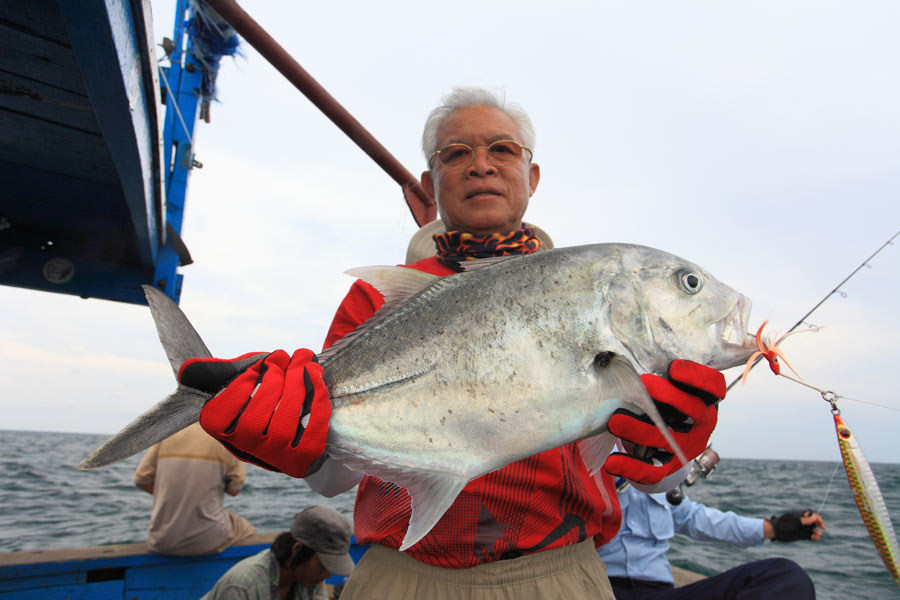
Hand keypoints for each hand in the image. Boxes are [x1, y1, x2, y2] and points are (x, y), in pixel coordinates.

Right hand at [179, 349, 330, 477]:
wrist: (298, 428)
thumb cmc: (265, 397)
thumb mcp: (243, 382)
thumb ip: (220, 373)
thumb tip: (186, 371)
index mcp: (223, 431)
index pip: (220, 415)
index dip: (242, 385)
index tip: (260, 364)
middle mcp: (246, 450)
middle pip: (254, 419)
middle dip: (273, 380)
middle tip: (284, 356)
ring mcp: (276, 458)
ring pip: (283, 424)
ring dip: (296, 385)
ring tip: (303, 360)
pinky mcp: (304, 458)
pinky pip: (312, 432)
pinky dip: (317, 400)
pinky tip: (316, 377)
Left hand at [604, 360, 723, 483]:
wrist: (661, 442)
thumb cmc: (662, 402)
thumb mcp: (666, 386)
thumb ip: (656, 373)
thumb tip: (621, 357)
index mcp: (705, 400)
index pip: (712, 387)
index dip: (696, 377)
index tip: (673, 368)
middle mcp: (701, 424)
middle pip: (692, 410)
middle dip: (668, 397)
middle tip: (644, 383)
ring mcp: (686, 447)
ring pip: (665, 439)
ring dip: (638, 429)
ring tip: (614, 420)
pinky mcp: (669, 467)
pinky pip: (651, 471)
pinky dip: (630, 467)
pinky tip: (612, 462)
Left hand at [768, 510, 825, 541]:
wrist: (776, 531)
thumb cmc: (784, 523)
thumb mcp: (795, 521)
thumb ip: (805, 520)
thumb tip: (815, 517)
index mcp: (799, 515)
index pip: (811, 514)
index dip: (816, 517)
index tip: (819, 521)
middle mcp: (801, 522)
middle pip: (813, 522)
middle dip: (819, 524)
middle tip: (823, 527)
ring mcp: (801, 528)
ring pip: (812, 529)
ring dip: (816, 531)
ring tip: (818, 534)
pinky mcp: (801, 535)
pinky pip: (809, 536)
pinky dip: (814, 537)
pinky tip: (816, 538)